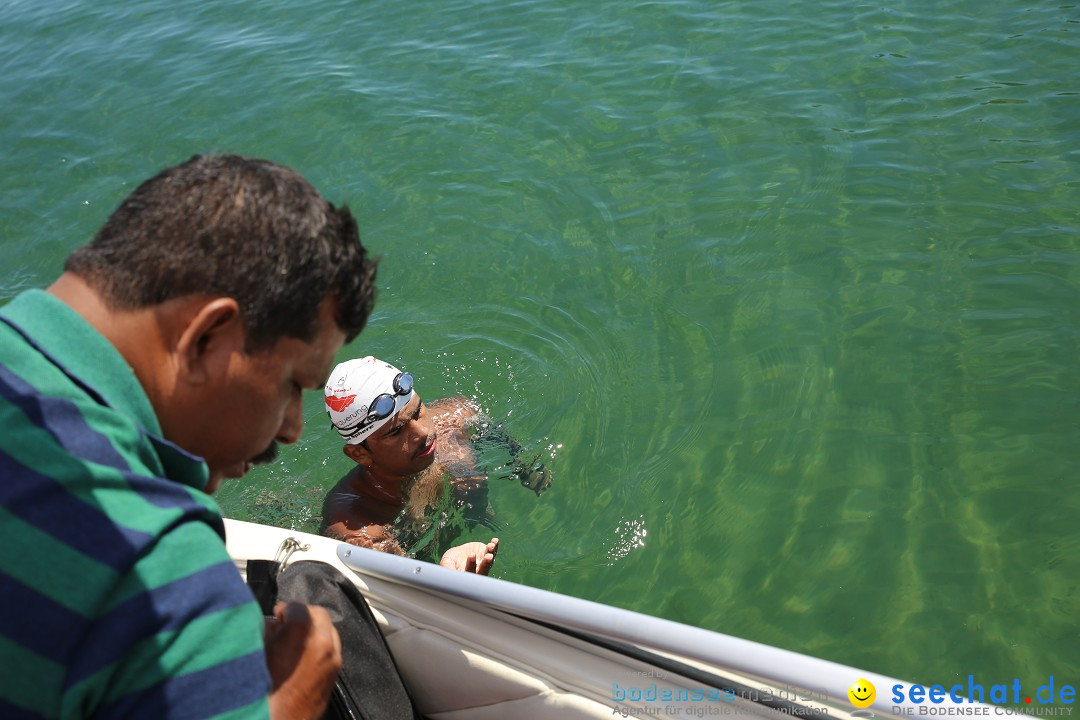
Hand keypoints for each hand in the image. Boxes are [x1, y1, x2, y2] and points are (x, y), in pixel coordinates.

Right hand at [265, 601, 341, 719]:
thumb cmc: (259, 693)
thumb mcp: (255, 654)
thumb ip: (265, 631)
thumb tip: (273, 624)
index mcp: (302, 633)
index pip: (297, 606)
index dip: (284, 608)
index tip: (277, 615)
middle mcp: (323, 644)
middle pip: (319, 615)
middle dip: (302, 617)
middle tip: (285, 625)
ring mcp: (332, 662)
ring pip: (328, 633)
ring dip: (312, 632)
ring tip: (292, 643)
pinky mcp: (334, 678)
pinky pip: (330, 652)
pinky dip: (318, 649)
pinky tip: (300, 660)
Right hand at [439, 537, 498, 574]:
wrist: (457, 554)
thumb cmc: (450, 560)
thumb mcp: (447, 563)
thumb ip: (449, 568)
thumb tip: (450, 572)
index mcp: (468, 576)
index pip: (471, 573)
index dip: (472, 565)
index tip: (471, 555)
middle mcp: (478, 571)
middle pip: (484, 569)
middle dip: (486, 563)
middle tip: (488, 557)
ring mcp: (483, 563)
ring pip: (490, 560)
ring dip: (491, 553)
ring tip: (491, 546)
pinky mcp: (487, 554)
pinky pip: (493, 551)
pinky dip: (494, 546)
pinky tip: (495, 541)